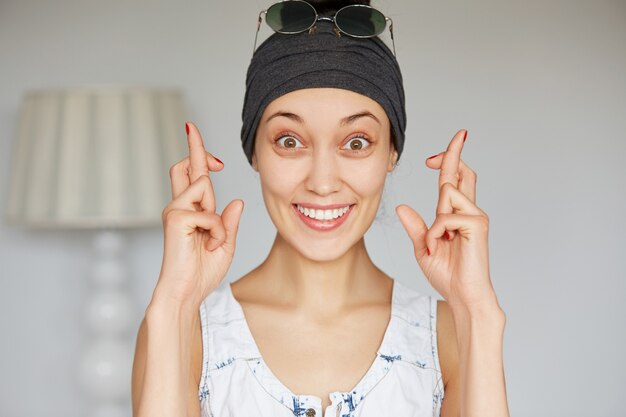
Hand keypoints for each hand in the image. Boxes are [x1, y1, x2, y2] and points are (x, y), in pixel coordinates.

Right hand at [153, 122, 243, 307]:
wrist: (186, 293)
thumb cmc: (202, 273)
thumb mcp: (225, 244)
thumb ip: (229, 222)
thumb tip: (237, 201)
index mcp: (193, 211)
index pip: (192, 175)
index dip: (197, 152)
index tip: (193, 131)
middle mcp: (181, 207)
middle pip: (185, 166)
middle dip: (196, 147)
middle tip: (193, 130)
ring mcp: (176, 211)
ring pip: (202, 184)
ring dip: (217, 214)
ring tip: (214, 239)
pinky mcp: (175, 219)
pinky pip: (208, 213)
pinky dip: (218, 232)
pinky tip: (211, 246)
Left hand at [395, 129, 495, 311]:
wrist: (462, 295)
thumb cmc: (447, 274)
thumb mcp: (423, 247)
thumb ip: (416, 227)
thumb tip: (402, 207)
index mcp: (454, 215)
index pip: (454, 180)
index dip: (448, 160)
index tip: (436, 154)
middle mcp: (468, 211)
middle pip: (462, 172)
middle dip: (455, 152)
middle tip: (460, 134)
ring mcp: (475, 216)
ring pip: (448, 192)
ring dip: (434, 219)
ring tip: (436, 243)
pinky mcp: (478, 225)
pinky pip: (446, 217)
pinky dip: (436, 234)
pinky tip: (440, 248)